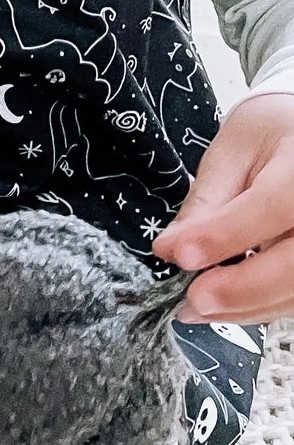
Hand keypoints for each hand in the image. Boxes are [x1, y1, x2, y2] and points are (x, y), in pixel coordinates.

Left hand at [154, 93, 293, 323]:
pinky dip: (263, 306)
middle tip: (193, 300)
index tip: (181, 255)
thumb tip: (171, 247)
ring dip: (249, 306)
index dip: (227, 235)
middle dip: (242, 288)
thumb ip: (207, 199)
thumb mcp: (234, 151)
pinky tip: (227, 306)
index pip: (273, 206)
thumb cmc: (272, 136)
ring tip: (198, 308)